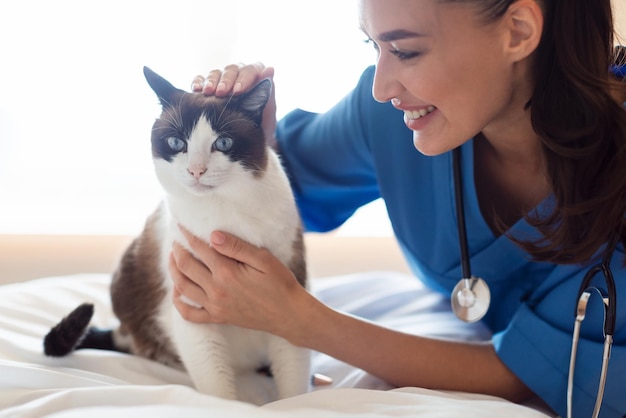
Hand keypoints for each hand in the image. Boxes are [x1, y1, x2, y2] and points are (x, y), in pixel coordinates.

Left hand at [169, 227, 307, 337]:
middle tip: (176, 241)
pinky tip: (177, 292)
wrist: (289, 314)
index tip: (182, 225)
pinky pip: (189, 314)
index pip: (200, 248)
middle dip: (177, 251)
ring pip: (182, 287)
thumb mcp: (263, 259)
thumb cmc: (280, 283)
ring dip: (173, 271)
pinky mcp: (217, 318)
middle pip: (185, 266)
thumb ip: (237, 247)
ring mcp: (215, 306)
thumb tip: (212, 236)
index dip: (188, 235)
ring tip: (173, 259)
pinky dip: (178, 303)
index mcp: (227, 272)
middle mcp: (216, 290)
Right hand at [190, 63, 276, 143]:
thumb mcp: (268, 113)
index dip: (245, 77)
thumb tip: (270, 69)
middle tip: (221, 92)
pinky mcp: (209, 87)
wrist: (248, 141)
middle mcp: (239, 75)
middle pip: (231, 70)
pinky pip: (201, 80)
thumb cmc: (261, 125)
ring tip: (207, 92)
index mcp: (256, 78)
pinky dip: (198, 82)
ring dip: (211, 81)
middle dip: (226, 80)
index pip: (252, 70)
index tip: (238, 91)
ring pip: (216, 74)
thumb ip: (269, 93)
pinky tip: (196, 90)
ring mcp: (223, 80)